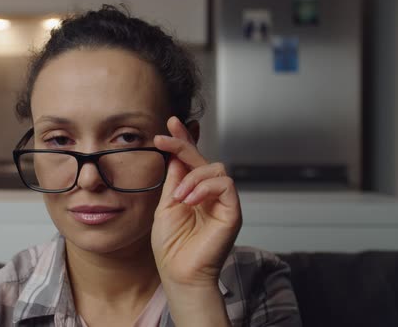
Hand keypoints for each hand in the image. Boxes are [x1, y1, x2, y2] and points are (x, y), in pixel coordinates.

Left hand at [151, 116, 241, 286]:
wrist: (179, 273)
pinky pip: (225, 184)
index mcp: (193, 192)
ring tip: (179, 197)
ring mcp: (223, 202)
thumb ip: (174, 181)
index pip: (190, 161)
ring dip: (193, 177)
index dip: (182, 141)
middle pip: (203, 159)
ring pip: (216, 168)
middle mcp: (210, 195)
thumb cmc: (171, 247)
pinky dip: (205, 187)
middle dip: (184, 144)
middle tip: (165, 138)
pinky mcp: (233, 211)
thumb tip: (175, 155)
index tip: (170, 125)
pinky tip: (190, 200)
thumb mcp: (165, 206)